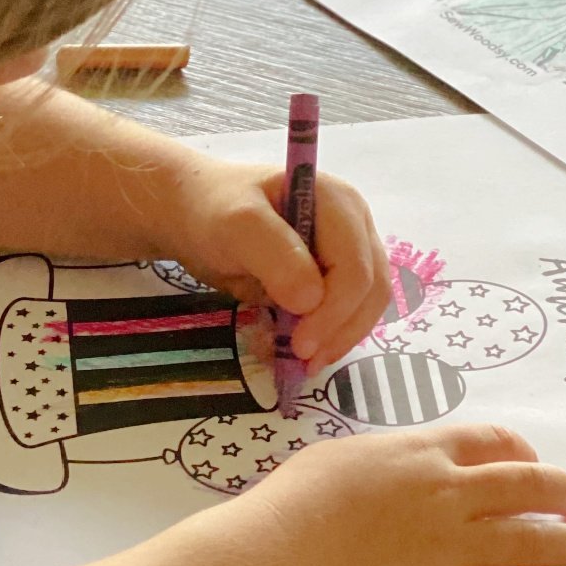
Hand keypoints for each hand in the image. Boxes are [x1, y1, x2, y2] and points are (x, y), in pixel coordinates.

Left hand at [163, 155, 389, 371]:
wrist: (195, 210)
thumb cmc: (214, 210)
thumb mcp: (237, 225)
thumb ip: (276, 256)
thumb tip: (312, 301)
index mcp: (338, 203)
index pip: (356, 267)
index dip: (334, 311)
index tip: (299, 345)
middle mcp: (354, 224)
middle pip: (371, 287)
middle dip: (342, 329)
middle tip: (304, 361)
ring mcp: (348, 249)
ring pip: (367, 302)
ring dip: (342, 337)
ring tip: (306, 362)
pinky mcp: (335, 273)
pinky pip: (350, 309)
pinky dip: (334, 333)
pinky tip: (308, 350)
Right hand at [237, 421, 565, 565]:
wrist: (278, 556)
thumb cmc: (294, 501)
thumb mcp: (344, 455)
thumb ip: (388, 460)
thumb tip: (400, 467)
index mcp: (423, 451)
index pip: (496, 443)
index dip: (526, 454)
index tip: (537, 467)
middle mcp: (449, 493)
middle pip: (529, 487)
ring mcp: (450, 547)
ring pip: (532, 542)